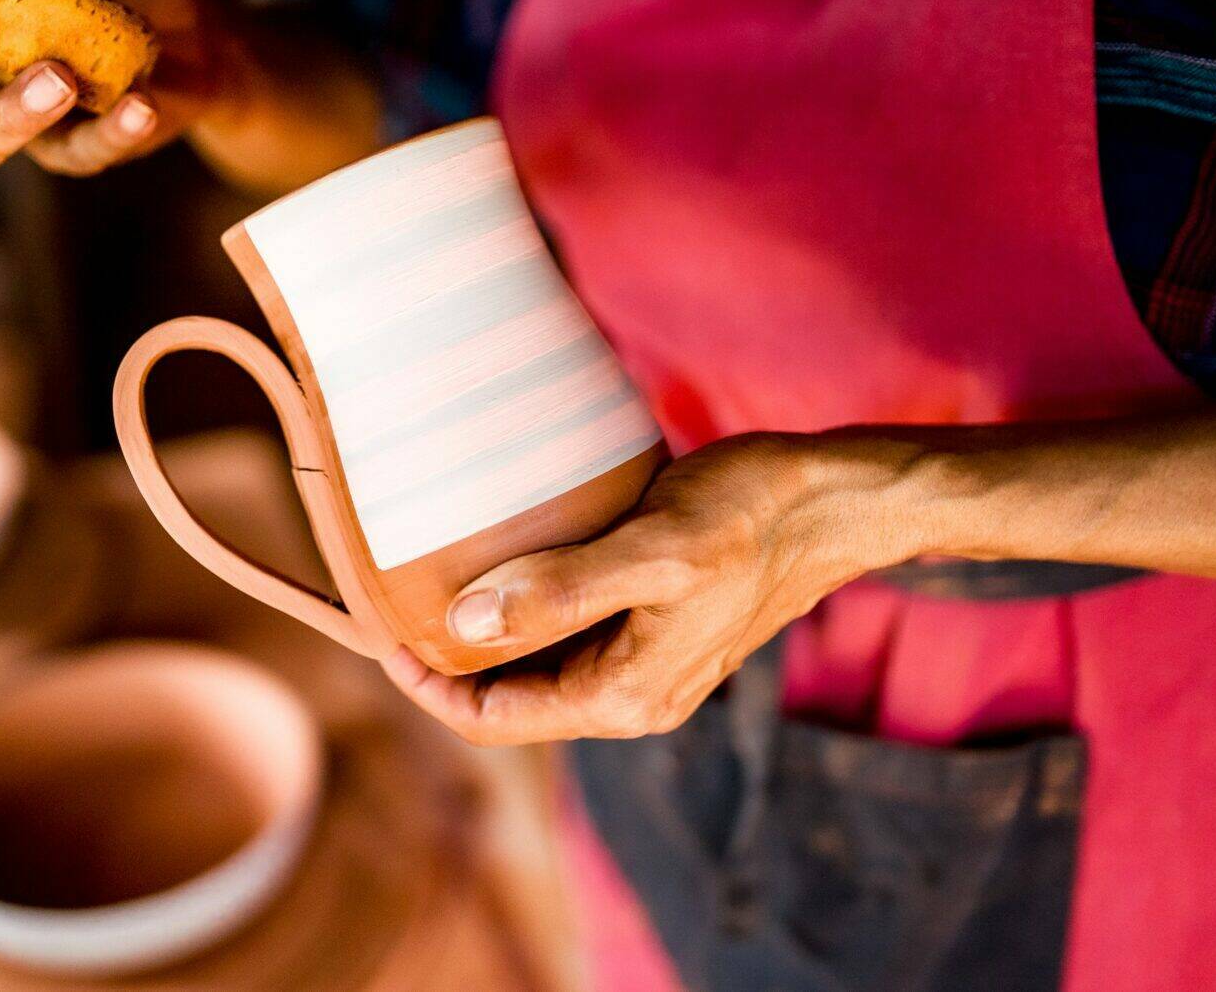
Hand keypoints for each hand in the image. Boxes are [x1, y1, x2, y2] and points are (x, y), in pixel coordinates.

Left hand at [381, 432, 931, 745]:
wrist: (837, 499)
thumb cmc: (752, 515)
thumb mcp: (651, 549)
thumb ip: (558, 589)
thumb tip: (462, 625)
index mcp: (626, 697)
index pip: (496, 716)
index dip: (428, 684)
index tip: (378, 632)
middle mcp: (633, 695)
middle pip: (510, 696)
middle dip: (447, 658)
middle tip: (390, 597)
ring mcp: (647, 662)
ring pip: (538, 660)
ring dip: (486, 627)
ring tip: (430, 574)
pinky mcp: (657, 623)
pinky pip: (571, 628)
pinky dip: (528, 601)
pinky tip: (503, 554)